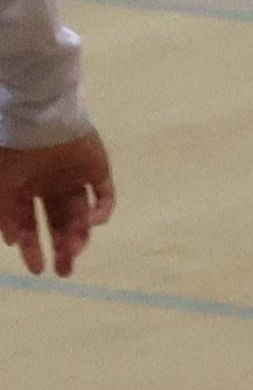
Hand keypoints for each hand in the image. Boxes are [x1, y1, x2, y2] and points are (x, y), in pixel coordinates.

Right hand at [0, 127, 115, 276]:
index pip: (31, 225)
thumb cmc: (14, 154)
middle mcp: (51, 186)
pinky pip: (104, 194)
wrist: (38, 119)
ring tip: (75, 250)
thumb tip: (13, 243)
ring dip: (80, 234)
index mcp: (26, 190)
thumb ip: (5, 217)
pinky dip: (103, 210)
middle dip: (61, 248)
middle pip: (59, 223)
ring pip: (81, 214)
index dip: (34, 248)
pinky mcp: (97, 168)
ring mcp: (75, 177)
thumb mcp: (0, 190)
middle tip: (64, 271)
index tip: (38, 269)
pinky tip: (94, 223)